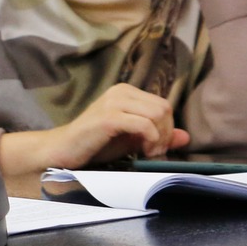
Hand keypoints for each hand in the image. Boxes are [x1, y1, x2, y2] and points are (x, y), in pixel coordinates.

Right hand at [0, 83, 189, 178]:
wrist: (62, 150)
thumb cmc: (94, 145)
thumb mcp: (131, 140)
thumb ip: (157, 135)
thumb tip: (184, 136)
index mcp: (125, 92)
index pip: (163, 105)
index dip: (166, 129)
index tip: (156, 148)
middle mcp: (120, 91)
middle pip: (163, 108)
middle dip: (165, 134)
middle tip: (153, 153)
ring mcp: (113, 103)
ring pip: (157, 114)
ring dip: (158, 138)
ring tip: (147, 153)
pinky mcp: (108, 118)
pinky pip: (144, 125)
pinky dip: (150, 141)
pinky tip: (141, 153)